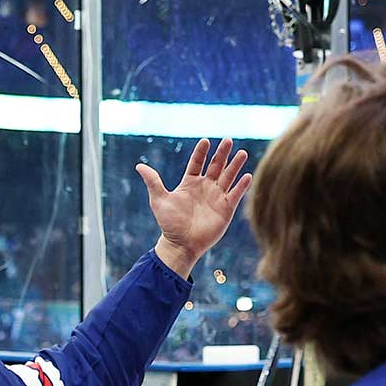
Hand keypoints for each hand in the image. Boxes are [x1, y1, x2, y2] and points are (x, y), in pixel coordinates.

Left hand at [138, 138, 250, 279]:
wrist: (180, 245)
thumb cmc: (169, 224)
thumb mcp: (159, 200)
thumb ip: (153, 182)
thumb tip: (139, 165)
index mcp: (190, 183)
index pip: (197, 163)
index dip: (201, 152)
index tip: (206, 141)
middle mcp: (205, 187)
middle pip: (216, 166)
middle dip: (222, 153)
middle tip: (228, 140)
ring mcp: (217, 197)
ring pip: (228, 177)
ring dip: (235, 165)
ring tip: (242, 153)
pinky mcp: (226, 209)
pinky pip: (235, 194)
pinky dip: (241, 186)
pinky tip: (246, 176)